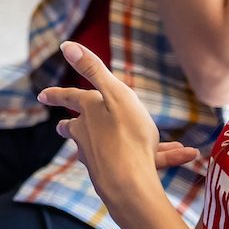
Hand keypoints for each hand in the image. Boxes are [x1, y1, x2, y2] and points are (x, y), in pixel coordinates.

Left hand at [39, 41, 184, 223]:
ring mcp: (101, 157)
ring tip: (136, 139)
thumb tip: (66, 45)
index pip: (69, 98)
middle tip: (61, 127)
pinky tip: (188, 154)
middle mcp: (89, 135)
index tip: (41, 95)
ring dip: (131, 140)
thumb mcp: (115, 94)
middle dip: (72, 126)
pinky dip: (165, 155)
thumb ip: (93, 69)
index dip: (55, 94)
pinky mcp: (121, 173)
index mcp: (88, 112)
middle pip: (77, 129)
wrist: (129, 183)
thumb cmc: (126, 135)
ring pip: (113, 145)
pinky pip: (145, 160)